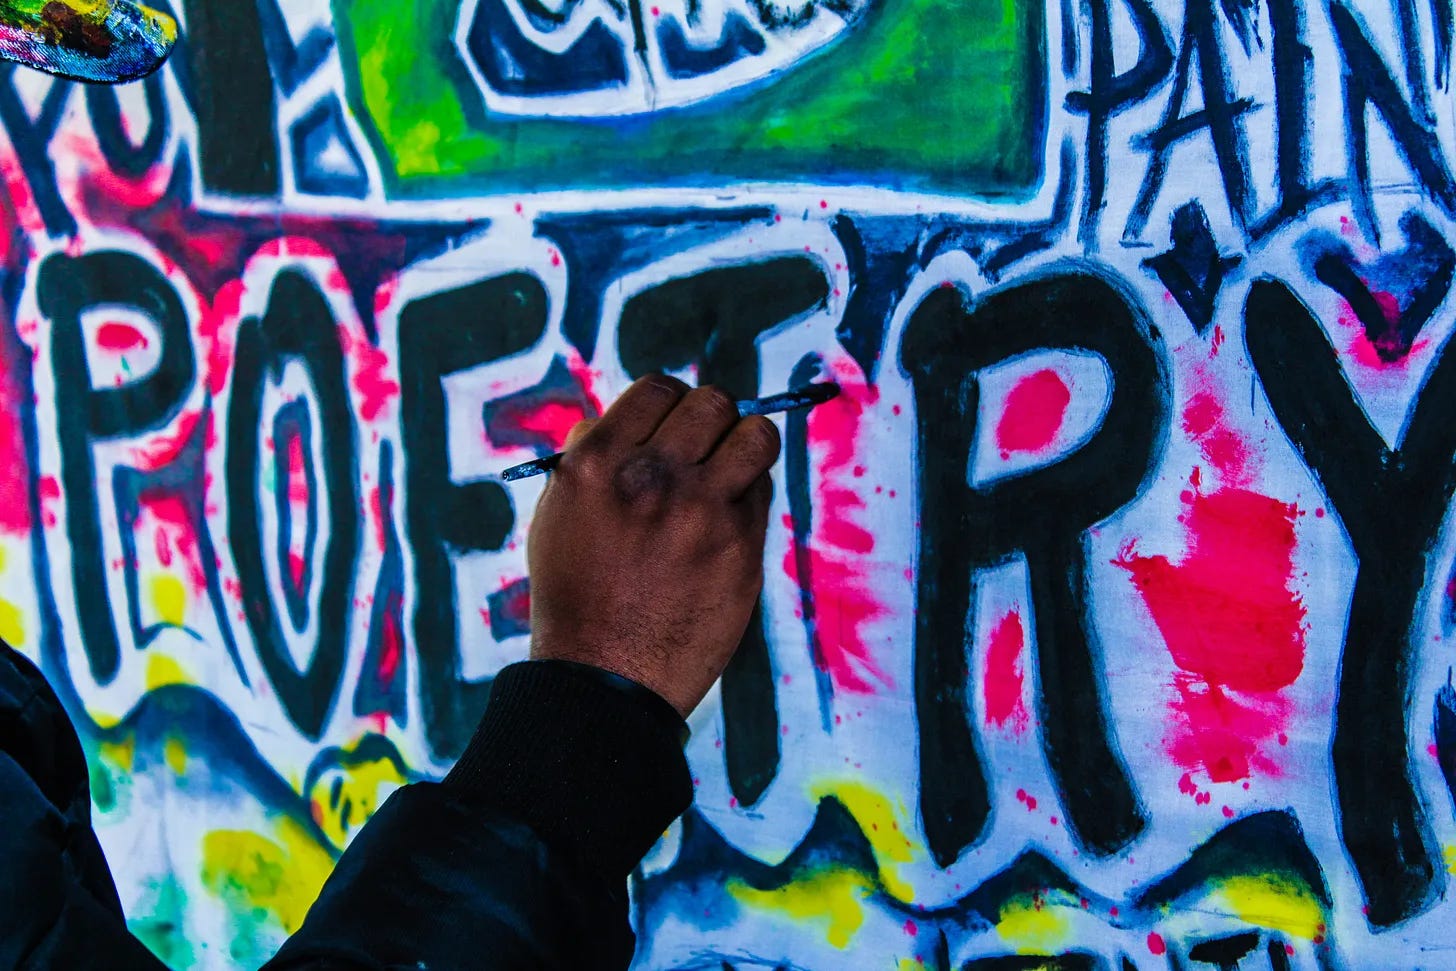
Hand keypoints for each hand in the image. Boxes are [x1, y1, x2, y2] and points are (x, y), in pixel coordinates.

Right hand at [526, 375, 779, 716]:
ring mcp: (701, 510)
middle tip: (704, 447)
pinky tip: (726, 519)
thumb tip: (625, 414)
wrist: (604, 677)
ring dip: (745, 444)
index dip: (671, 402)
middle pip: (712, 402)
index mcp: (597, 462)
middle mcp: (651, 477)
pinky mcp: (740, 546)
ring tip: (730, 469)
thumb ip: (591, 456)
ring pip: (756, 434)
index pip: (658, 388)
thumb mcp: (559, 513)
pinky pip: (763, 490)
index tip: (673, 425)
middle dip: (711, 418)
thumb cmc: (576, 594)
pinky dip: (749, 493)